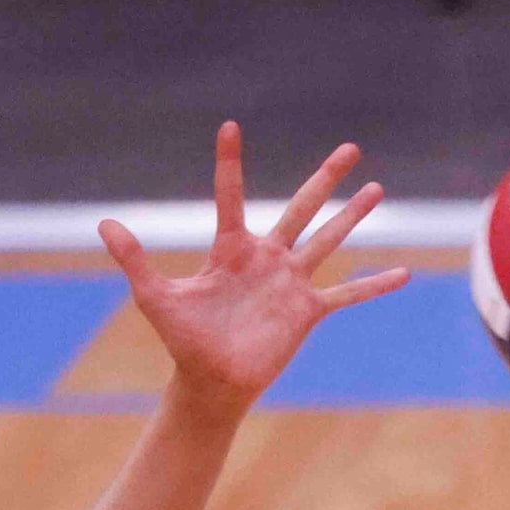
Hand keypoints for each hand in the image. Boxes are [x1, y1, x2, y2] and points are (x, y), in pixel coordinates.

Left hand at [98, 124, 409, 412]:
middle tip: (351, 147)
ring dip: (354, 216)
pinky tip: (404, 274)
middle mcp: (266, 259)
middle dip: (327, 178)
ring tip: (379, 189)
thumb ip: (134, 259)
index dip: (230, 164)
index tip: (230, 127)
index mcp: (231, 249)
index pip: (232, 197)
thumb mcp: (155, 297)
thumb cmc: (183, 341)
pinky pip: (347, 295)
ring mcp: (290, 284)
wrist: (211, 383)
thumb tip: (104, 224)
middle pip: (302, 208)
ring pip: (329, 240)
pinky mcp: (307, 312)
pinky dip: (374, 285)